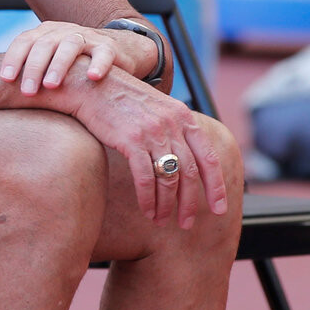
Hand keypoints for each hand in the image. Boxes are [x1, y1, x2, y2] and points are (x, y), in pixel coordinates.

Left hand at [0, 21, 115, 95]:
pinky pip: (103, 54)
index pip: (23, 41)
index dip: (13, 58)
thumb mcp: (47, 64)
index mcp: (44, 34)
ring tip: (51, 85)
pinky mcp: (109, 48)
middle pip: (44, 45)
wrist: (113, 53)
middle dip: (33, 68)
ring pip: (70, 46)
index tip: (6, 80)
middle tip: (28, 92)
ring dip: (59, 65)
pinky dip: (98, 64)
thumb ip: (26, 72)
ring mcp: (87, 37)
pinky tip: (92, 77)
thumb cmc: (71, 66)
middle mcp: (63, 32)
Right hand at [74, 73, 231, 229]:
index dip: (216, 187)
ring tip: (161, 221)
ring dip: (166, 206)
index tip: (219, 209)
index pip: (209, 158)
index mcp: (184, 117)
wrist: (91, 85)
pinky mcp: (131, 140)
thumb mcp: (157, 108)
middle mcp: (173, 124)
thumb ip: (173, 129)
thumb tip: (183, 159)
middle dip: (190, 204)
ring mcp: (153, 132)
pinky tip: (146, 211)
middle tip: (186, 224)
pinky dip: (148, 200)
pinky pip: (146, 179)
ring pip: (169, 179)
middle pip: (191, 173)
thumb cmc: (121, 101)